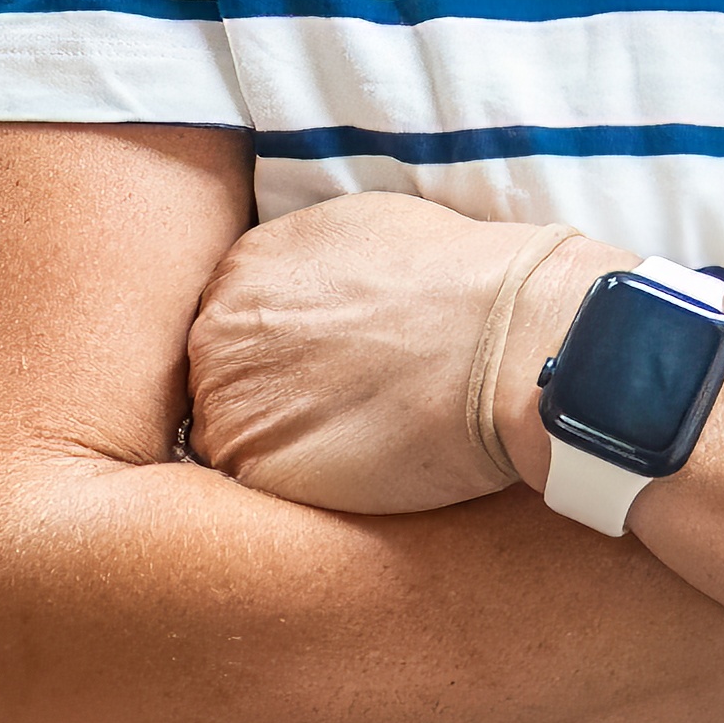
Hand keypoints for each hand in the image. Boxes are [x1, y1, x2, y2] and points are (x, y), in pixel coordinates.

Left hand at [184, 190, 599, 520]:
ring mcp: (230, 402)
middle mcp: (219, 332)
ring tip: (351, 445)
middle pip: (221, 382)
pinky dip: (294, 490)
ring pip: (232, 441)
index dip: (279, 356)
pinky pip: (254, 491)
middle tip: (339, 413)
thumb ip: (312, 267)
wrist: (504, 341)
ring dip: (279, 449)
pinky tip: (350, 471)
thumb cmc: (461, 284)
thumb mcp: (367, 231)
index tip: (323, 372)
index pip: (234, 325)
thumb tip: (317, 295)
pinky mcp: (253, 468)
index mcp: (244, 269)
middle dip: (270, 401)